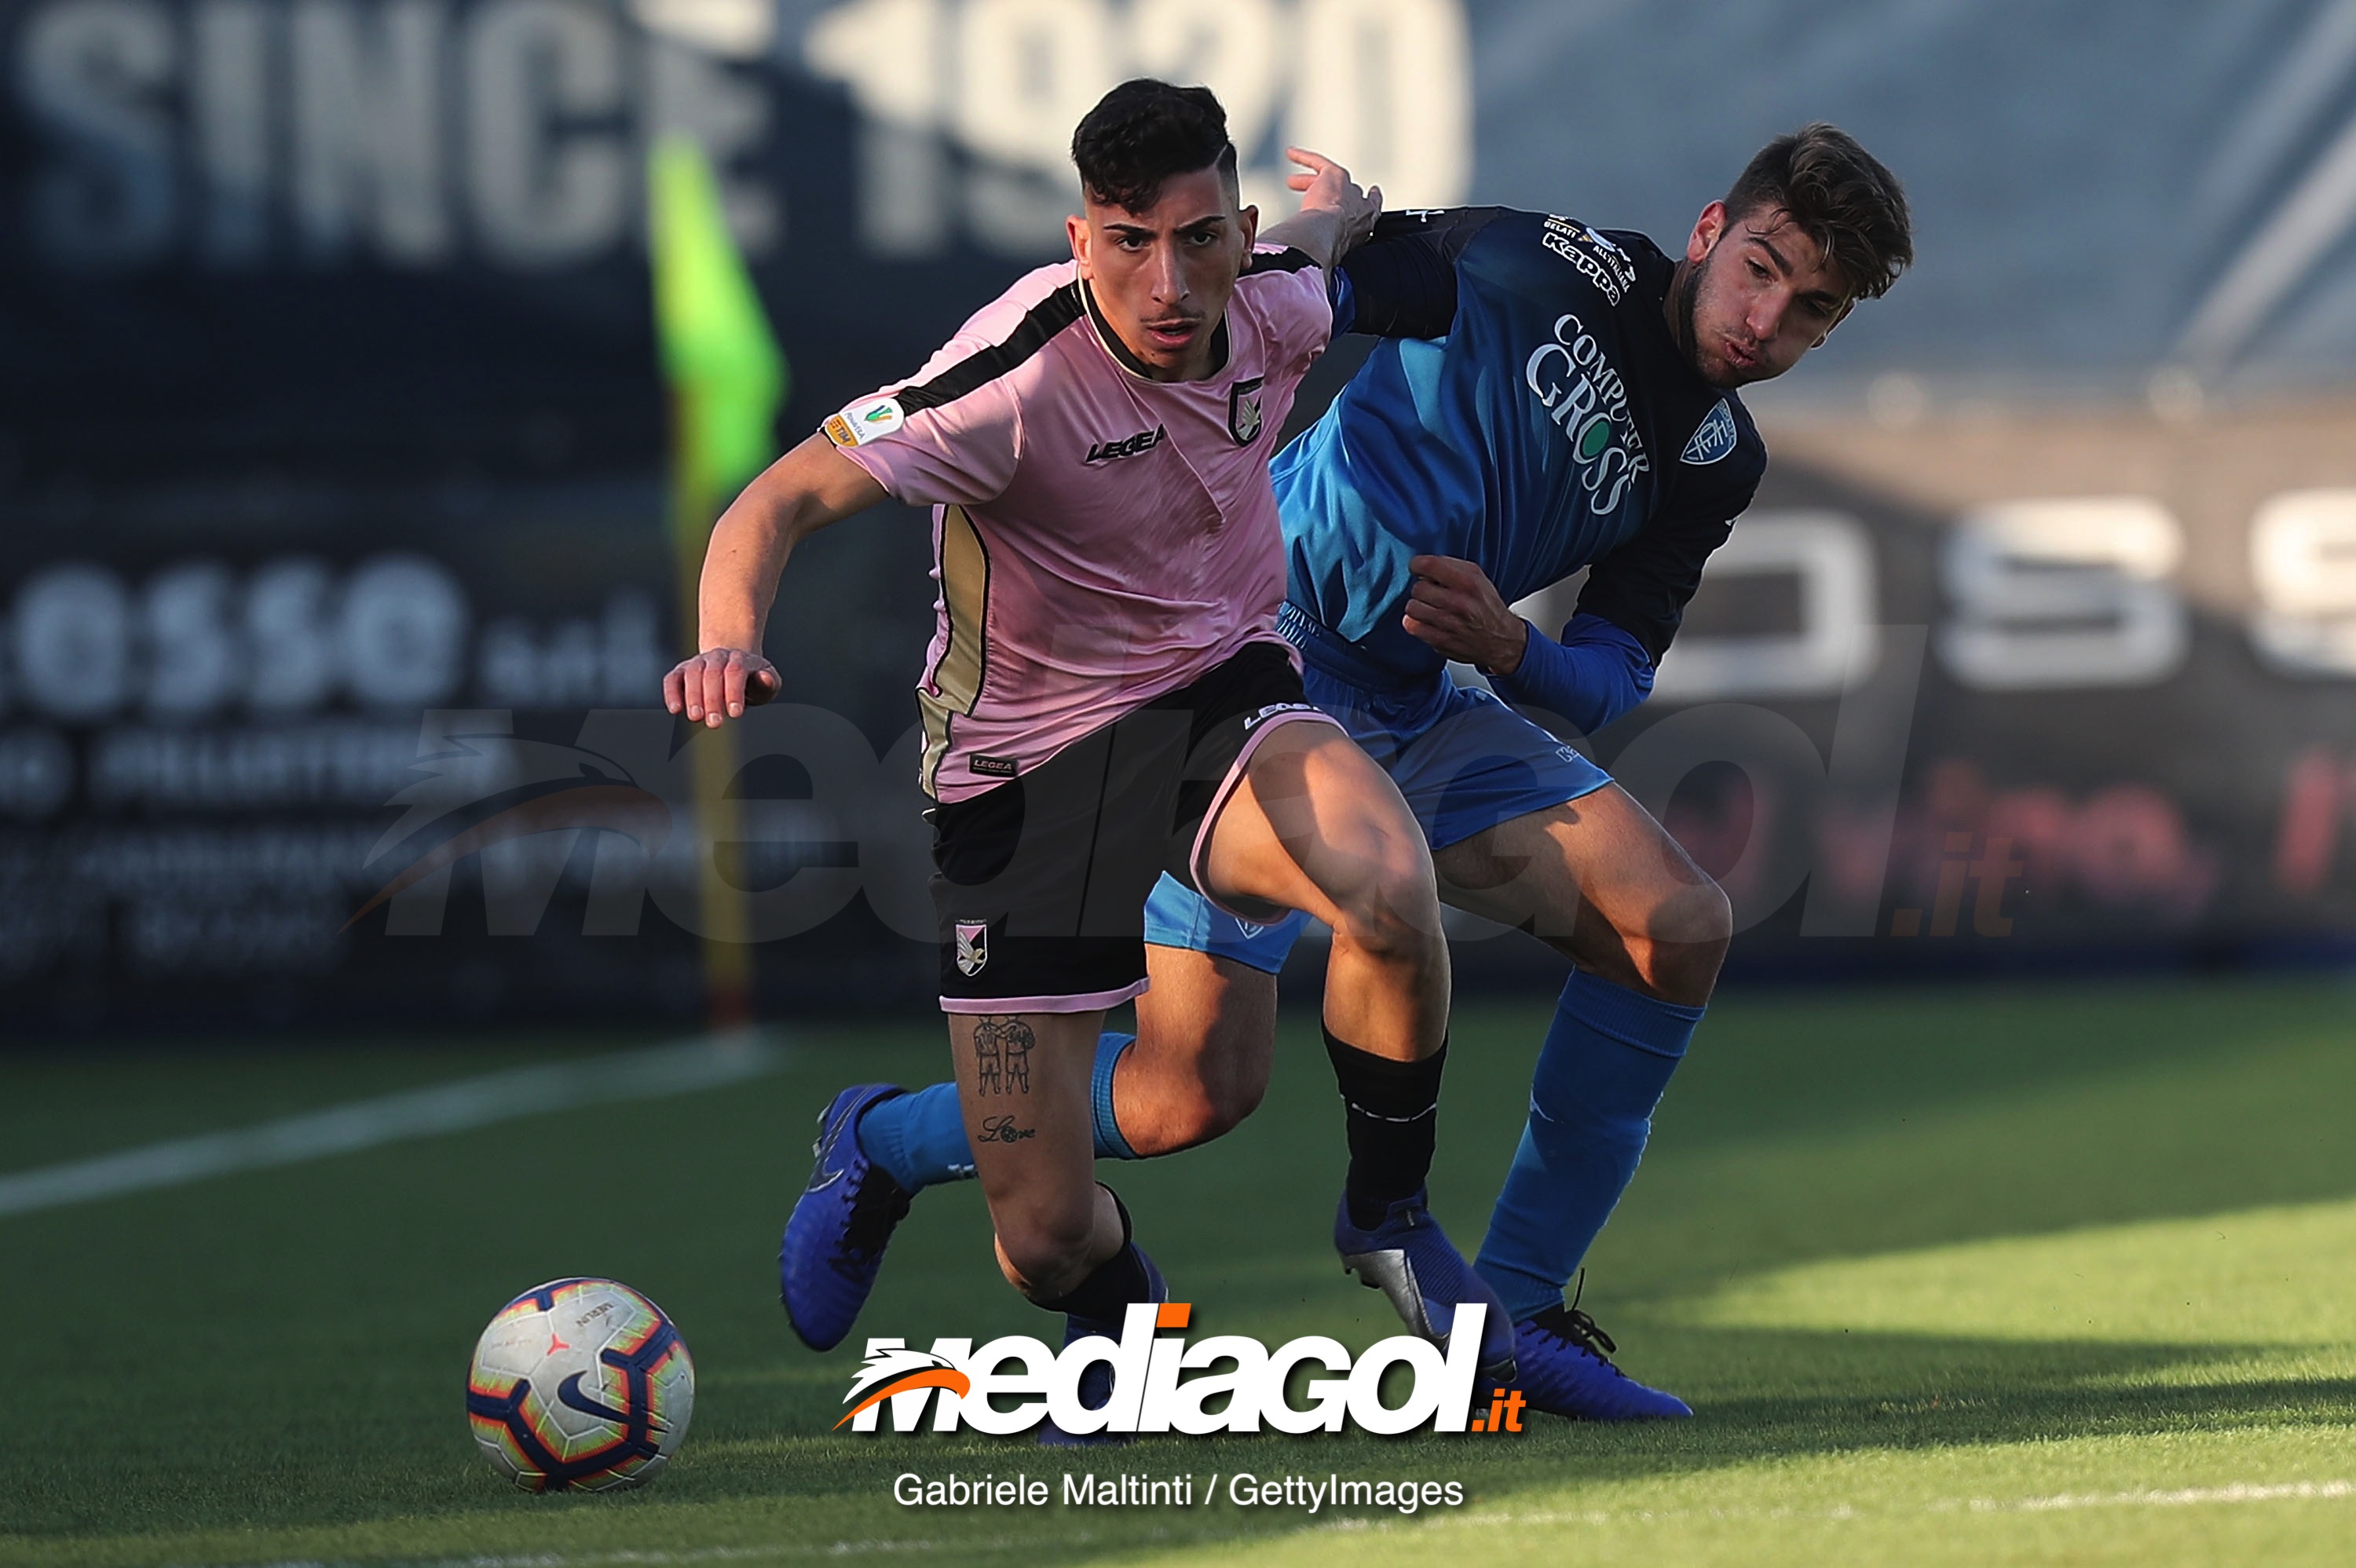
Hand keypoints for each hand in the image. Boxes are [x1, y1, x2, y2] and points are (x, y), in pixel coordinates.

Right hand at [664, 647, 780, 727]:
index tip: (735, 714)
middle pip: (713, 673)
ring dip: (693, 696)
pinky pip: (672, 678)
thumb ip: (768, 682)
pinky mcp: (681, 671)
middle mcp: (718, 657)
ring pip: (692, 673)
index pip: (736, 670)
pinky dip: (671, 693)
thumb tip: (765, 678)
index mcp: (740, 658)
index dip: (734, 691)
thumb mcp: (767, 681)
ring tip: (696, 718)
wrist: (733, 664)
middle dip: (713, 698)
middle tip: (714, 723)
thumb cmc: (752, 680)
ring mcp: (698, 662)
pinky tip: (675, 709)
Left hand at [1283, 146, 1380, 254]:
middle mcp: (1360, 203)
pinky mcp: (1334, 175)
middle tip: (1317, 198)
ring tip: (1293, 182)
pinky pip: (1319, 162)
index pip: (1369, 211)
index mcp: (1365, 224)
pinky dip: (1304, 157)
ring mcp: (1348, 187)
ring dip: (1312, 181)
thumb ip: (1331, 256)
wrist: (1328, 234)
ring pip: (1330, 180)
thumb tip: (1320, 274)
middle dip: (1333, 196)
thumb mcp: (1335, 254)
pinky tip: (1291, 154)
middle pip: (1347, 195)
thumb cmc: (1332, 246)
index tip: (1365, 200)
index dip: (1364, 206)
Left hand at [1402, 555, 1528, 672]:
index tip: (1417, 568)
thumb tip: (1424, 566)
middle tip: (1430, 593)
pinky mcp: (1440, 641)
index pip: (1428, 565)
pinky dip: (1416, 623)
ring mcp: (1449, 624)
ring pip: (1412, 607)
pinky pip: (1413, 627)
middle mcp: (1459, 603)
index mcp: (1468, 583)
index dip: (1417, 565)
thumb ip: (1452, 567)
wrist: (1501, 640)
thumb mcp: (1478, 578)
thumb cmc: (1486, 607)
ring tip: (1428, 607)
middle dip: (1422, 588)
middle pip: (1418, 588)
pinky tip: (1427, 621)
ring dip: (1418, 606)